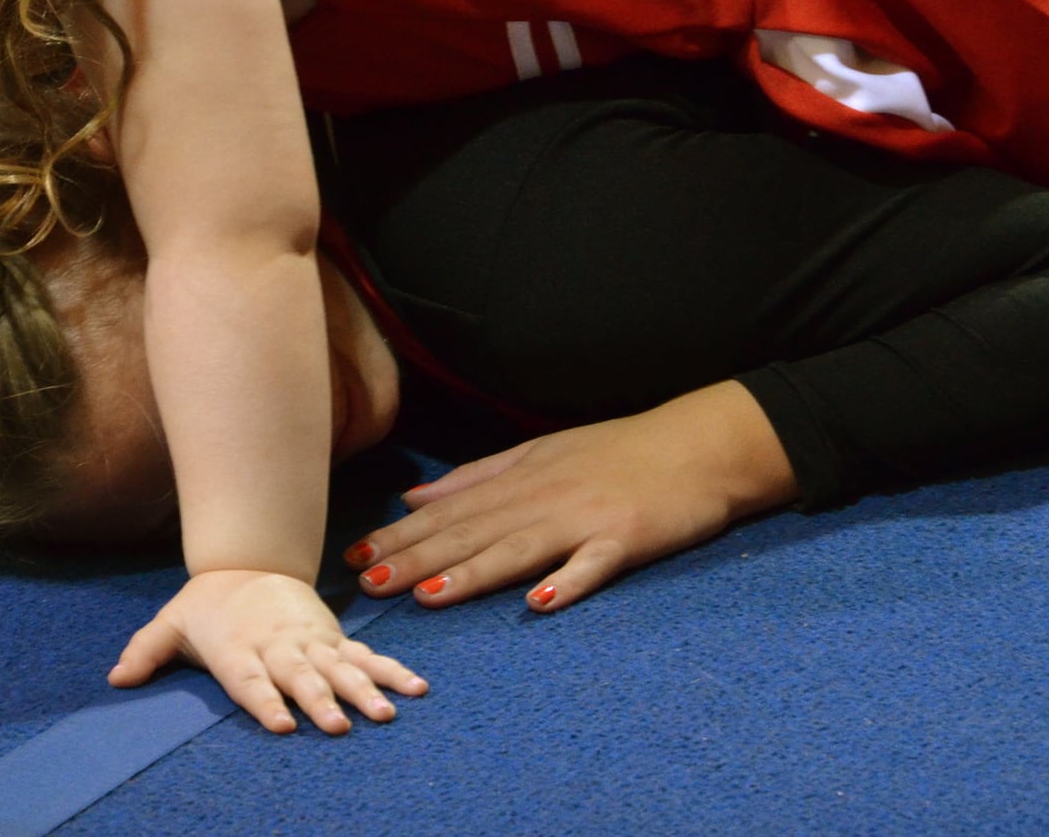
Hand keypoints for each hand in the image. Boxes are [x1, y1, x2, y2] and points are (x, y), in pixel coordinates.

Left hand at [109, 568, 426, 734]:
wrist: (248, 561)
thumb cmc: (207, 604)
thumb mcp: (171, 622)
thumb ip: (146, 651)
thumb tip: (115, 678)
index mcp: (239, 649)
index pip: (251, 681)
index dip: (266, 702)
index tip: (282, 724)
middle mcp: (278, 647)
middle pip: (302, 678)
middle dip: (322, 702)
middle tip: (341, 727)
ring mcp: (311, 642)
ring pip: (341, 669)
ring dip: (365, 691)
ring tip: (389, 713)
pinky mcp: (333, 639)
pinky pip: (366, 658)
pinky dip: (391, 672)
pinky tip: (417, 689)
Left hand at [344, 381, 797, 613]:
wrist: (696, 444)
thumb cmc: (615, 451)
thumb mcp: (538, 453)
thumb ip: (476, 479)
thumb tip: (413, 499)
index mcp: (518, 480)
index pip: (447, 512)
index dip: (398, 535)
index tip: (353, 557)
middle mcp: (541, 498)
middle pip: (471, 532)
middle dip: (416, 558)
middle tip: (368, 583)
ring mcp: (583, 519)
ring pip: (518, 548)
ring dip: (471, 572)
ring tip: (427, 594)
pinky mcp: (626, 538)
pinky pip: (592, 564)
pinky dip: (566, 583)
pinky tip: (538, 604)